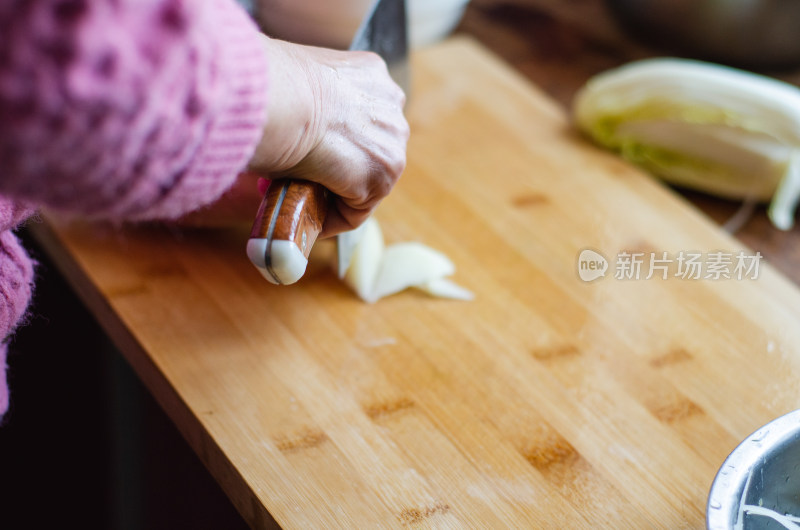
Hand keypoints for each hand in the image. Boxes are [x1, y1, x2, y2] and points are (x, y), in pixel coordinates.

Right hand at [247, 35, 408, 236]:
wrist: (283, 100)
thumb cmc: (274, 86)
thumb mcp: (298, 83)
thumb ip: (306, 104)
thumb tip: (288, 130)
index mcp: (372, 76)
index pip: (358, 118)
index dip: (328, 143)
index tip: (299, 153)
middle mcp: (391, 107)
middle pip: (366, 152)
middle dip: (331, 170)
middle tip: (292, 178)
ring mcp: (392, 145)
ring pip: (363, 184)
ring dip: (328, 195)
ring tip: (293, 199)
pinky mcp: (380, 179)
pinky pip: (353, 212)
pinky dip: (328, 220)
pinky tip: (303, 218)